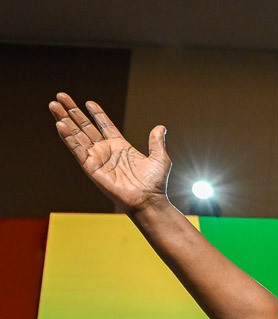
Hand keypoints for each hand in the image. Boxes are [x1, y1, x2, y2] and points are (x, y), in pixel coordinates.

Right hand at [50, 94, 169, 213]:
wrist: (148, 201)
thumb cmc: (154, 184)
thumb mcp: (159, 158)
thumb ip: (156, 142)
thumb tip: (161, 127)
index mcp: (121, 147)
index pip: (105, 126)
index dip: (97, 114)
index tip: (89, 102)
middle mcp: (106, 151)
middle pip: (85, 126)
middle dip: (73, 111)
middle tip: (61, 96)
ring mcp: (97, 158)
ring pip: (77, 134)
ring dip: (64, 119)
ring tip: (53, 105)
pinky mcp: (91, 167)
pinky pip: (76, 149)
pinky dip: (68, 137)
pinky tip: (60, 124)